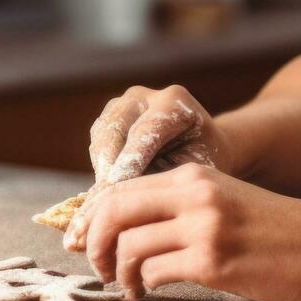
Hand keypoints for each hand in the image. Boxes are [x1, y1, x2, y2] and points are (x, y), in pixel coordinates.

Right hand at [65, 84, 230, 250]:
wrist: (203, 145)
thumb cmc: (203, 161)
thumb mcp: (193, 169)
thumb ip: (164, 177)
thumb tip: (130, 200)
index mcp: (173, 101)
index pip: (144, 133)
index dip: (129, 163)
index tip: (118, 191)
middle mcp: (144, 96)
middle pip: (115, 130)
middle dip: (108, 168)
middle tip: (102, 204)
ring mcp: (122, 103)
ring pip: (101, 136)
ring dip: (99, 170)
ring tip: (99, 203)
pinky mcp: (108, 116)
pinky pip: (97, 143)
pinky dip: (98, 168)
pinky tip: (102, 195)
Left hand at [76, 162, 300, 300]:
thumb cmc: (278, 233)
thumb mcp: (225, 203)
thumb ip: (180, 207)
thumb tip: (124, 230)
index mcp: (194, 177)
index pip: (120, 190)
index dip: (94, 219)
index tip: (89, 243)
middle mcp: (194, 196)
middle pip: (113, 213)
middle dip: (97, 245)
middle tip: (101, 268)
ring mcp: (203, 228)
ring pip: (128, 246)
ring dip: (120, 272)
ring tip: (129, 286)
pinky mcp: (214, 262)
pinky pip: (154, 272)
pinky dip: (144, 285)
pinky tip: (150, 292)